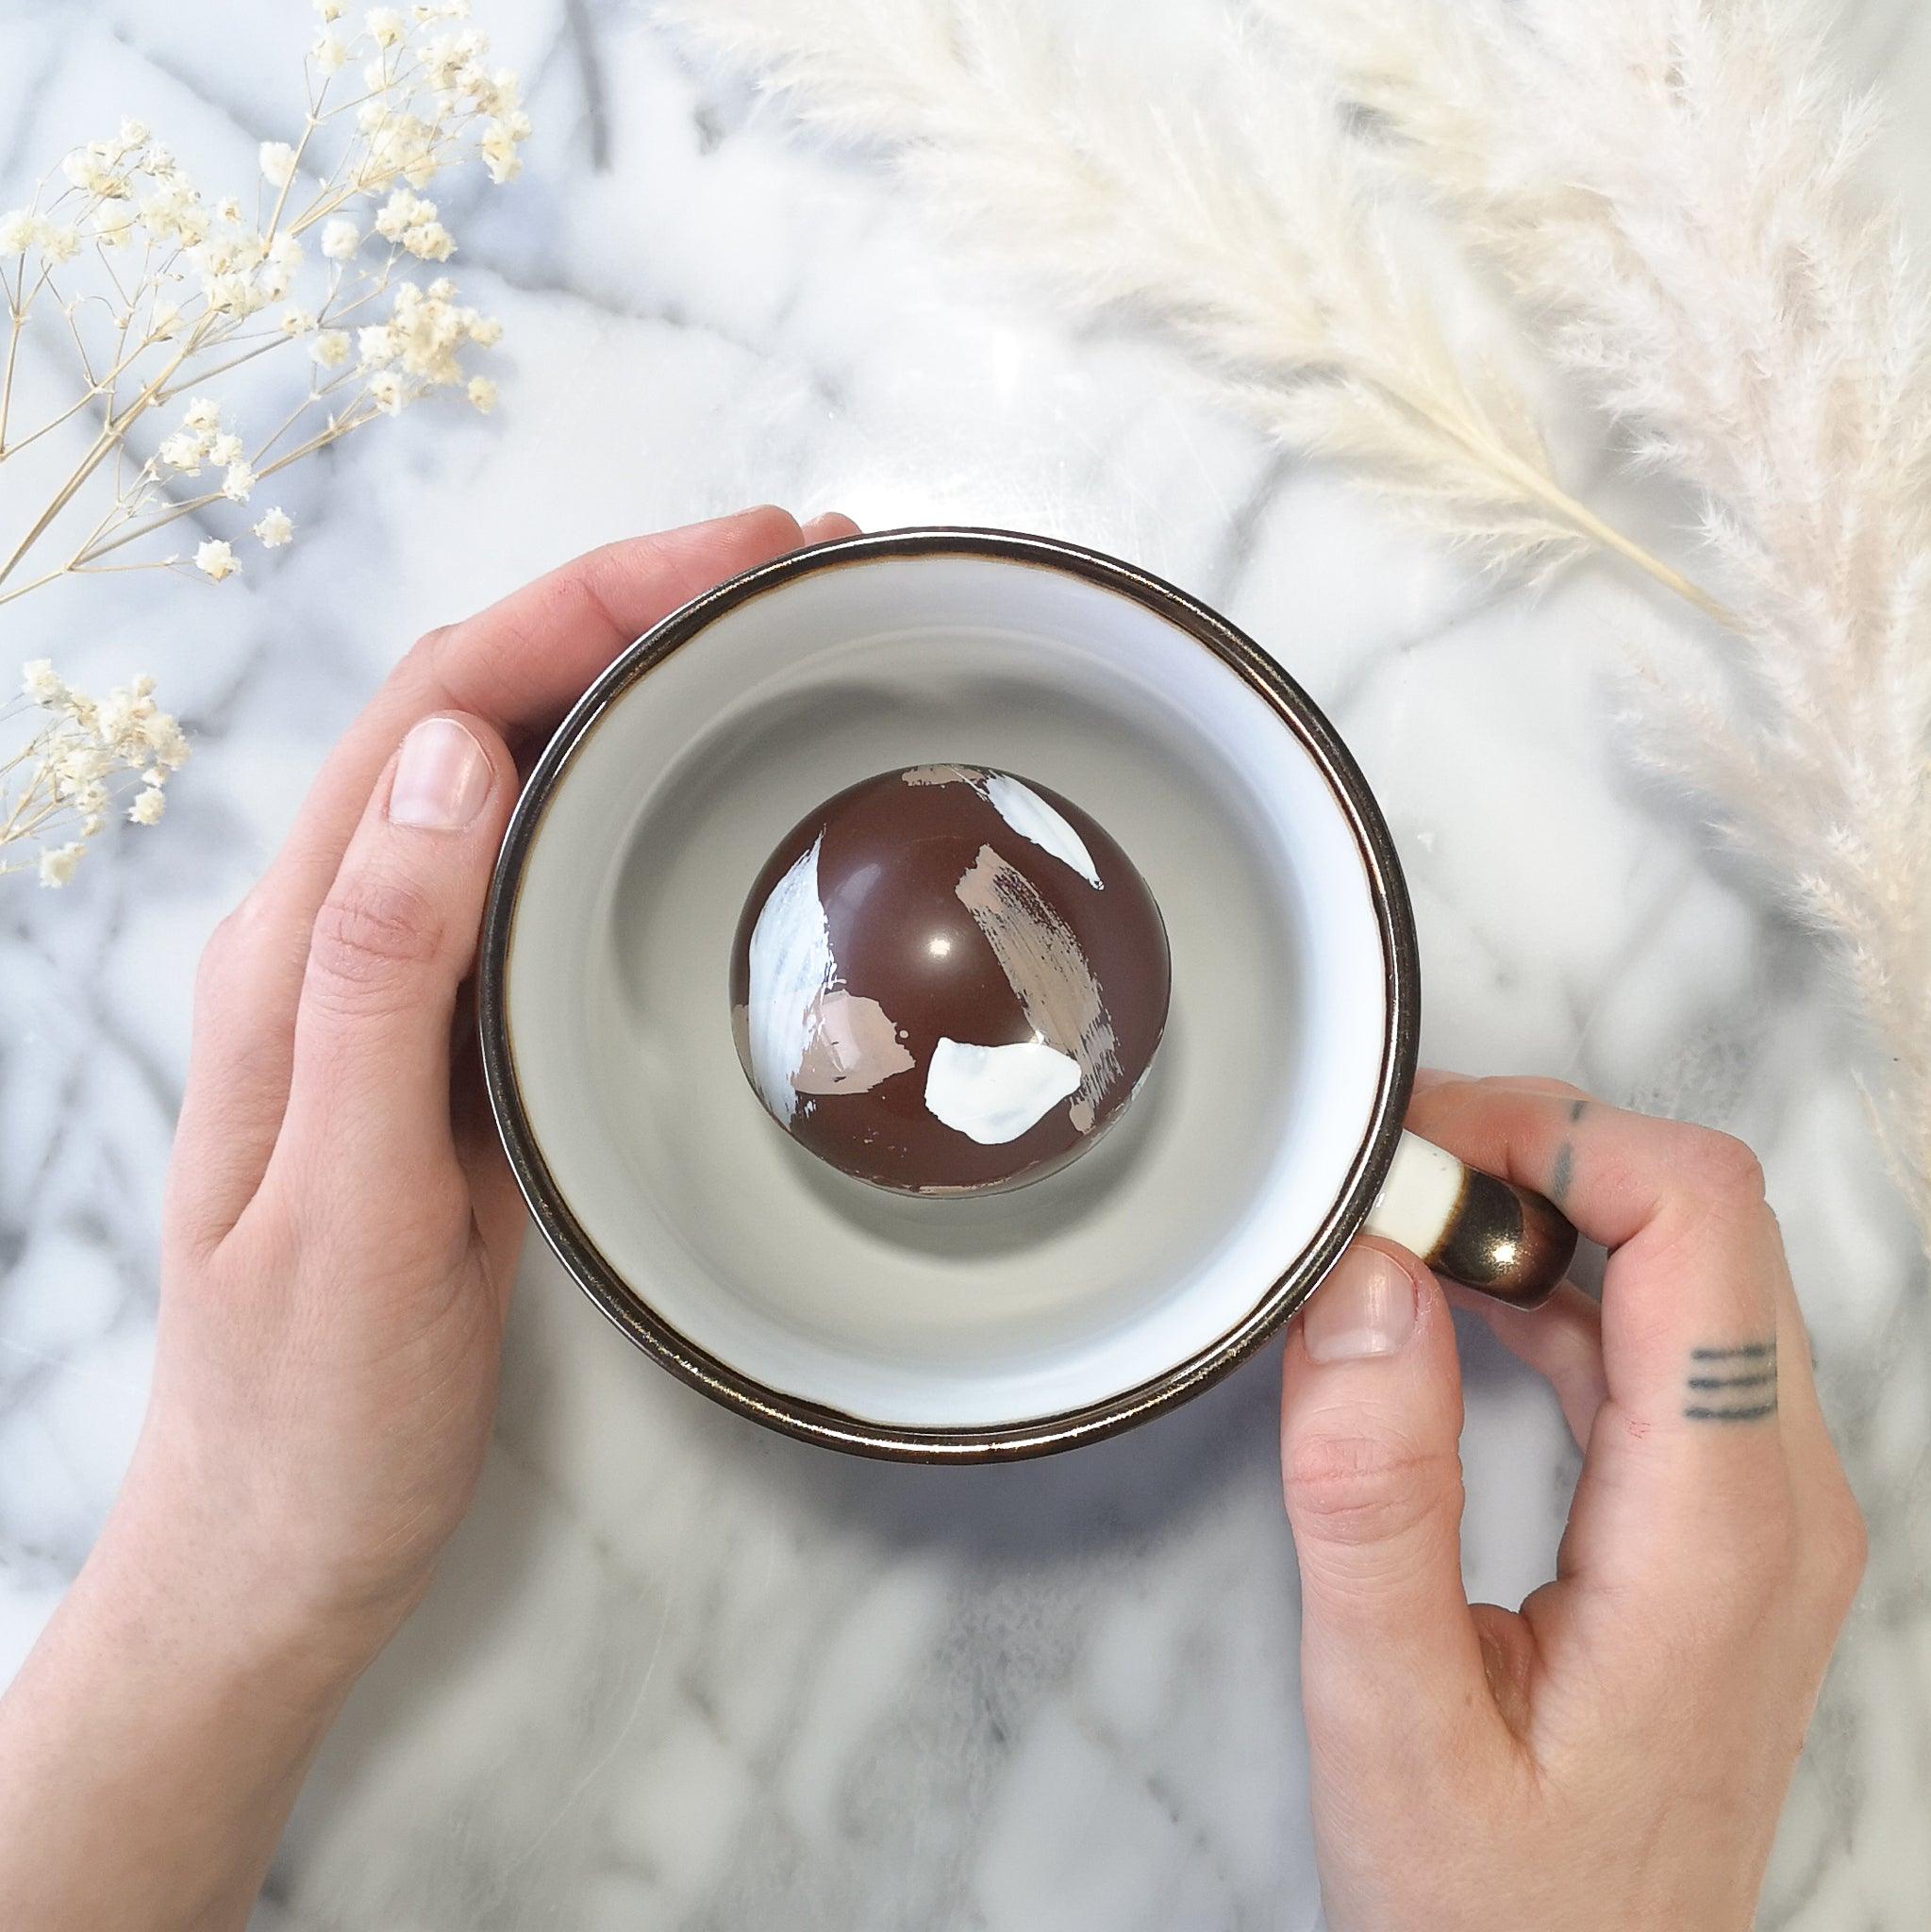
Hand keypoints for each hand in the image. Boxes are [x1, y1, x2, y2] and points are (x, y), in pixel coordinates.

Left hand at [0, 506, 855, 1929]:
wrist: (280, 1546)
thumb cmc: (310, 1412)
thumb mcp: (350, 1212)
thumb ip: (384, 979)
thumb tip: (463, 757)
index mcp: (296, 953)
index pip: (440, 709)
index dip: (586, 601)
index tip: (740, 553)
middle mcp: (334, 938)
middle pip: (476, 705)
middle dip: (626, 602)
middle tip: (794, 565)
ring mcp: (392, 985)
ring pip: (510, 773)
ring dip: (629, 677)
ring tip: (770, 637)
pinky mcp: (449, 1037)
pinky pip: (537, 868)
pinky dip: (625, 788)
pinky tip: (700, 787)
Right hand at [1279, 1074, 1864, 1931]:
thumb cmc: (1495, 1904)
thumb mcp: (1391, 1714)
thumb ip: (1373, 1492)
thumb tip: (1364, 1279)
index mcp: (1719, 1531)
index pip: (1698, 1218)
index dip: (1555, 1137)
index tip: (1411, 1159)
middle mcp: (1780, 1496)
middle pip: (1701, 1216)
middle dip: (1540, 1154)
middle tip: (1386, 1186)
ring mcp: (1765, 1507)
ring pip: (1685, 1264)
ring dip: (1542, 1214)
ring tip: (1398, 1238)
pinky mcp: (1724, 1521)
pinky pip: (1661, 1338)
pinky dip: (1555, 1286)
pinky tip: (1452, 1308)